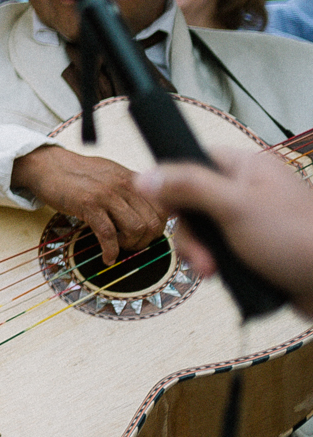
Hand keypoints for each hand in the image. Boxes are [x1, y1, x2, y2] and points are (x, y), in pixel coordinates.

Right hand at [11, 143, 166, 264]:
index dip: (159, 228)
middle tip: (131, 245)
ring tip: (118, 246)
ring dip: (129, 245)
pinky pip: (108, 235)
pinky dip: (110, 251)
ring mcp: (106, 194)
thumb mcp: (112, 175)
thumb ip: (131, 190)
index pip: (164, 208)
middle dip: (145, 241)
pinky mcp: (88, 204)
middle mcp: (124, 185)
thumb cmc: (77, 173)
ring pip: (136, 229)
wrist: (47, 165)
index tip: (146, 236)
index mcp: (133, 178)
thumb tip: (148, 211)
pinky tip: (107, 257)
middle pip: (153, 223)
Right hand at [141, 149, 312, 313]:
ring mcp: (252, 220)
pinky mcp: (256, 248)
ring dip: (201, 253)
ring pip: (204, 230)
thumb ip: (187, 187)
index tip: (166, 210)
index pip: (191, 160)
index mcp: (246, 167)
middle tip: (200, 258)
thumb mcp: (234, 207)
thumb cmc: (293, 239)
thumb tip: (142, 175)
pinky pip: (220, 251)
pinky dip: (217, 264)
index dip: (171, 184)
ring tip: (213, 273)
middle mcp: (248, 190)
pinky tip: (223, 276)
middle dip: (189, 234)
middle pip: (192, 202)